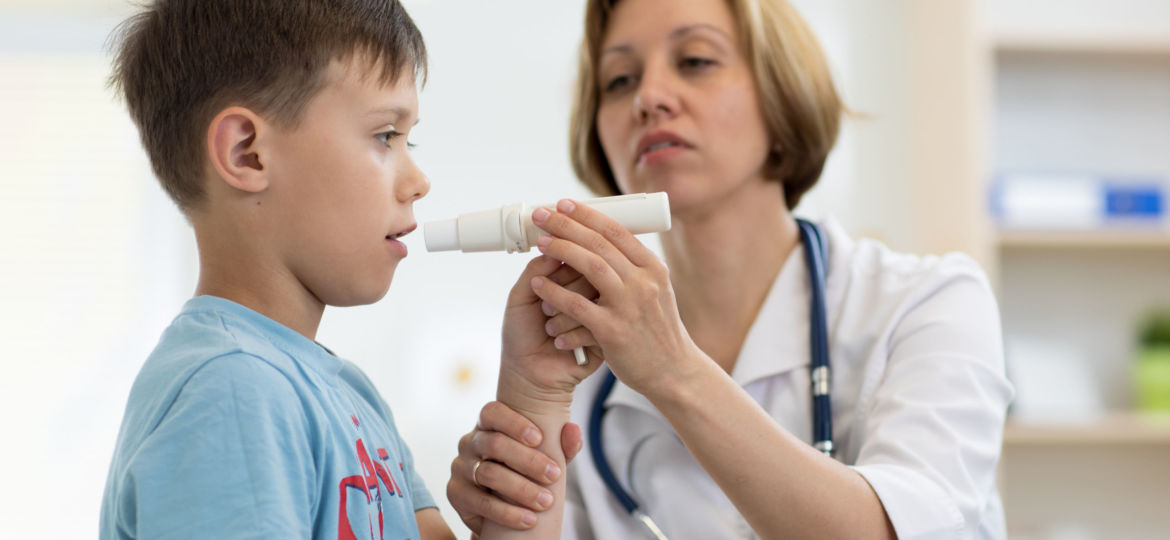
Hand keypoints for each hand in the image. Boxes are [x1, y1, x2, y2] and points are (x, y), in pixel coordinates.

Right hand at [447, 401, 583, 535]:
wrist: (505, 502)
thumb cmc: (527, 469)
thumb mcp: (547, 456)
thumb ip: (562, 445)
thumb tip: (573, 430)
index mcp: (488, 425)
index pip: (492, 412)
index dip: (514, 423)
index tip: (540, 439)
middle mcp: (470, 442)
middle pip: (494, 444)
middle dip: (528, 461)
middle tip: (554, 476)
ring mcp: (460, 467)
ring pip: (488, 474)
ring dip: (521, 489)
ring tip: (546, 502)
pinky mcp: (455, 493)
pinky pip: (479, 502)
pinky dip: (506, 513)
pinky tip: (528, 519)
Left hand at [497, 254, 601, 413]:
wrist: (528, 375)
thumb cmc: (523, 335)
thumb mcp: (521, 297)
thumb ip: (536, 269)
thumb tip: (555, 249)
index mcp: (572, 280)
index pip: (578, 254)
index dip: (562, 261)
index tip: (547, 278)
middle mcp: (589, 293)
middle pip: (589, 271)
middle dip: (560, 289)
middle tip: (544, 309)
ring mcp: (601, 315)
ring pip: (593, 296)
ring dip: (562, 313)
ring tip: (549, 327)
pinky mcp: (606, 338)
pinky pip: (597, 324)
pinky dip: (571, 333)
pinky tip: (558, 343)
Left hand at [529, 199, 703, 394]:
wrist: (673, 374)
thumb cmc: (658, 332)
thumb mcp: (656, 292)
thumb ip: (635, 269)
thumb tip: (605, 242)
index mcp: (653, 269)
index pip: (617, 231)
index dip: (588, 215)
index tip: (564, 204)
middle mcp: (644, 283)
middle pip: (600, 244)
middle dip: (567, 225)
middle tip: (541, 215)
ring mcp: (630, 307)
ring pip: (591, 267)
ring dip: (561, 251)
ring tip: (540, 244)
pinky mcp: (614, 332)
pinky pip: (578, 306)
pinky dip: (555, 294)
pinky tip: (538, 286)